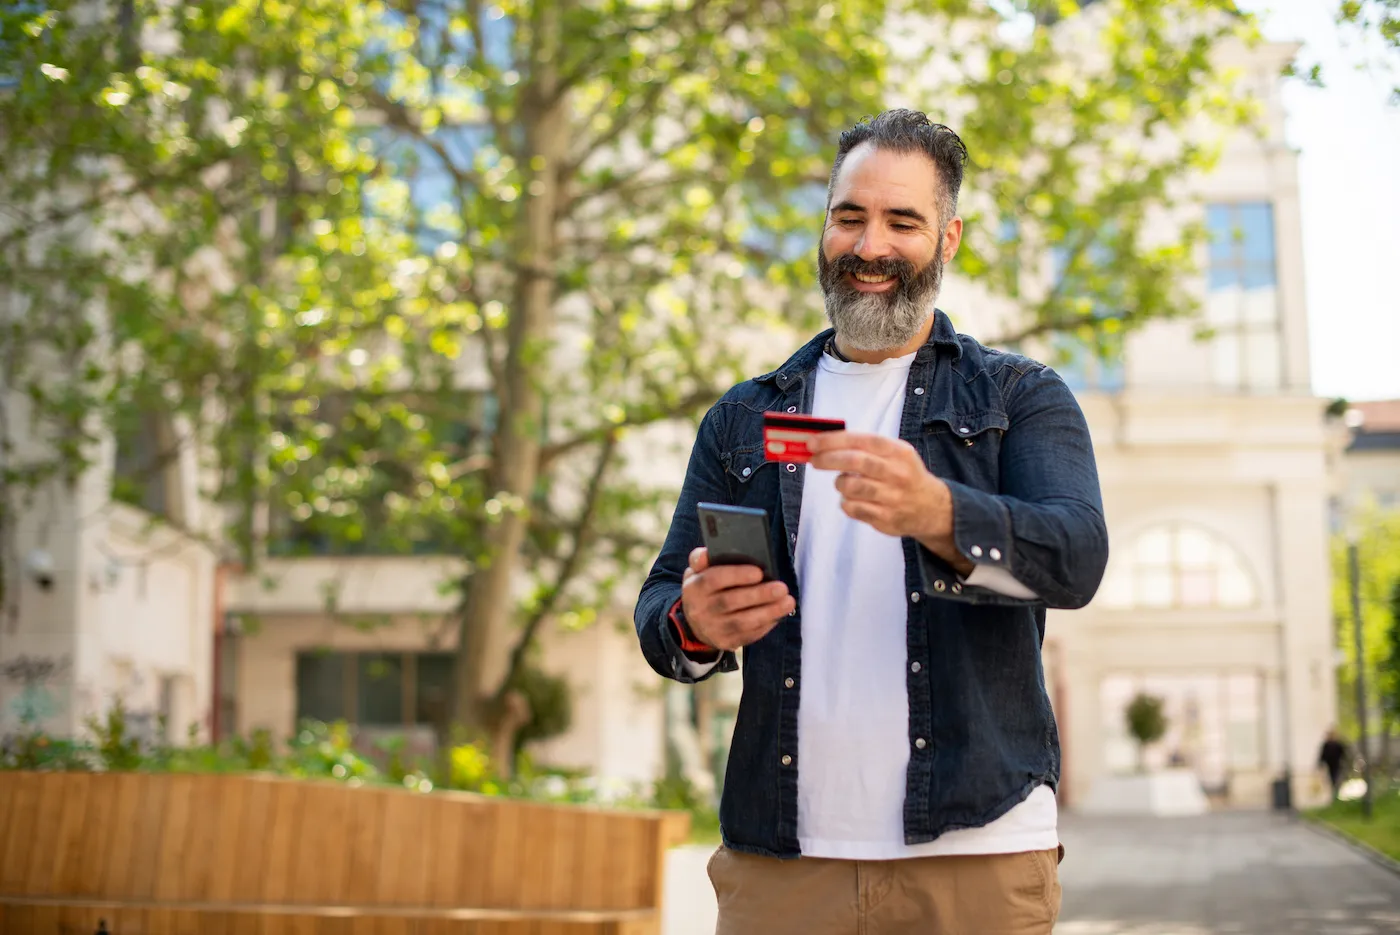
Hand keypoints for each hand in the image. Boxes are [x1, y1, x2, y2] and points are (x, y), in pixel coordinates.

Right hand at [681, 547, 793, 650]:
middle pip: (730, 602)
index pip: (713, 580)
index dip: (736, 575)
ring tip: (788, 602)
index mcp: (694, 588)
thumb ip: (700, 559)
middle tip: (782, 588)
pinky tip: (778, 615)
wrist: (696, 623)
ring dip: (768, 612)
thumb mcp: (697, 572)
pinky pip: (748, 635)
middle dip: (759, 595)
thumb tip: (706, 553)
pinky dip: (766, 625)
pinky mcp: (726, 642)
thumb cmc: (704, 590)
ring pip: (742, 622)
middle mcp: (701, 610)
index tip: (759, 572)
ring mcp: (713, 629)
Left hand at [807, 431, 972, 575]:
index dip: (834, 440)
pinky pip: (853, 508)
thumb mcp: (895, 454)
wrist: (931, 507)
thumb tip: (825, 442)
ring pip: (851, 487)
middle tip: (815, 460)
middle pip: (856, 462)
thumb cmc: (904, 475)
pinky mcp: (886, 518)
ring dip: (840, 483)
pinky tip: (853, 499)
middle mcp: (898, 473)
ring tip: (844, 482)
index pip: (862, 441)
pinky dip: (846, 502)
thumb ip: (865, 447)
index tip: (813, 442)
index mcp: (899, 452)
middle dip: (829, 459)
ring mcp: (892, 497)